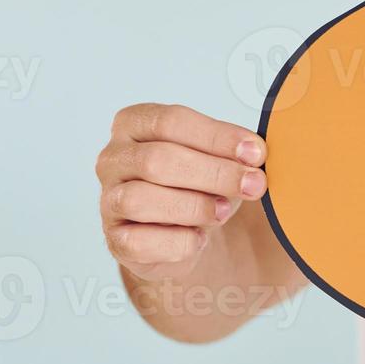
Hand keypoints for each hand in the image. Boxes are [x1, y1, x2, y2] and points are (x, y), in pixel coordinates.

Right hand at [95, 103, 267, 279]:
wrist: (190, 234)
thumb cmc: (203, 185)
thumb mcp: (221, 159)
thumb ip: (235, 152)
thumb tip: (255, 154)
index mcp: (136, 124)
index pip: (171, 121)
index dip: (217, 137)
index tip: (255, 153)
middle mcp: (114, 158)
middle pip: (157, 160)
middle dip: (213, 173)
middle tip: (253, 185)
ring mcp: (109, 199)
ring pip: (141, 199)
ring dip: (193, 206)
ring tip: (223, 212)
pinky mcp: (116, 239)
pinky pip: (140, 242)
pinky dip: (179, 242)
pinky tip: (200, 238)